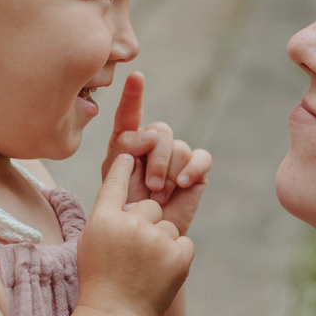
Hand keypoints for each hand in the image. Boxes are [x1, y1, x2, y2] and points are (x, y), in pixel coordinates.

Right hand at [77, 154, 193, 315]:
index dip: (124, 166)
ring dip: (161, 243)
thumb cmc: (100, 277)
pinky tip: (158, 274)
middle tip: (134, 253)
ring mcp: (156, 241)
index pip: (115, 181)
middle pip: (150, 206)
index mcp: (104, 219)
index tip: (130, 155)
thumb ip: (108, 211)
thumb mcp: (92, 240)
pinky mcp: (179, 256)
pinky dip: (175, 256)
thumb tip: (127, 175)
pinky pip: (182, 242)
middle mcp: (130, 225)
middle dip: (147, 223)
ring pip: (168, 226)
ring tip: (144, 269)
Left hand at [101, 71, 210, 236]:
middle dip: (156, 159)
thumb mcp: (114, 178)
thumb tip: (152, 134)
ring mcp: (176, 156)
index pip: (129, 114)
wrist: (145, 239)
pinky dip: (192, 168)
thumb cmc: (124, 210)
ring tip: (158, 197)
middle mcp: (153, 144)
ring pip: (179, 147)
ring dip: (169, 173)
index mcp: (127, 142)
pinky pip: (201, 157)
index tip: (136, 76)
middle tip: (149, 187)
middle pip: (161, 131)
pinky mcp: (196, 170)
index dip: (133, 94)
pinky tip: (182, 184)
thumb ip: (125, 149)